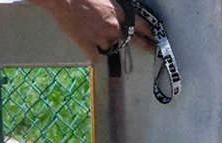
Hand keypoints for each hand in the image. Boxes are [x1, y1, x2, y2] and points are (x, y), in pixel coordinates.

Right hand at [30, 0, 156, 61]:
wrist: (64, 0)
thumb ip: (115, 9)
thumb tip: (120, 15)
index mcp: (119, 13)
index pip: (142, 25)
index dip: (151, 32)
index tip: (157, 37)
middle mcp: (114, 28)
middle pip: (133, 40)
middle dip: (145, 45)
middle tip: (152, 49)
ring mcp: (101, 38)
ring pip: (109, 47)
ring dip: (103, 42)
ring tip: (91, 31)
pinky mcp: (88, 46)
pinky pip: (95, 57)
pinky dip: (93, 55)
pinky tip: (88, 47)